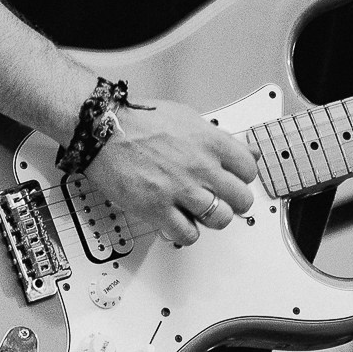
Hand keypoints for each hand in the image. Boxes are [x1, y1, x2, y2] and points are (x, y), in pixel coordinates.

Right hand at [85, 97, 257, 247]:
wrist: (103, 129)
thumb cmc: (138, 120)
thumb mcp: (187, 117)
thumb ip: (217, 137)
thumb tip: (243, 151)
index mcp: (210, 142)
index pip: (249, 169)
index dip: (243, 177)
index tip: (236, 180)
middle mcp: (200, 167)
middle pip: (241, 199)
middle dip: (235, 202)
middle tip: (224, 200)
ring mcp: (180, 189)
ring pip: (220, 219)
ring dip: (213, 218)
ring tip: (202, 212)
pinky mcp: (157, 209)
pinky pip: (188, 234)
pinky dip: (187, 232)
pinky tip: (180, 222)